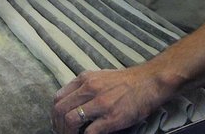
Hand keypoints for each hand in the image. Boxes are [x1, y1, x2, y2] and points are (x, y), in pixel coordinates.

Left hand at [52, 66, 168, 133]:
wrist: (149, 81)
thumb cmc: (126, 81)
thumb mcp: (99, 76)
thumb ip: (84, 87)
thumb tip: (72, 102)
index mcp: (84, 79)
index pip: (58, 97)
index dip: (55, 114)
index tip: (58, 123)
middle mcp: (89, 89)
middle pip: (60, 109)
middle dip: (58, 125)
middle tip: (62, 133)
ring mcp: (100, 103)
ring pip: (71, 120)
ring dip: (68, 133)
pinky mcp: (112, 117)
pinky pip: (90, 132)